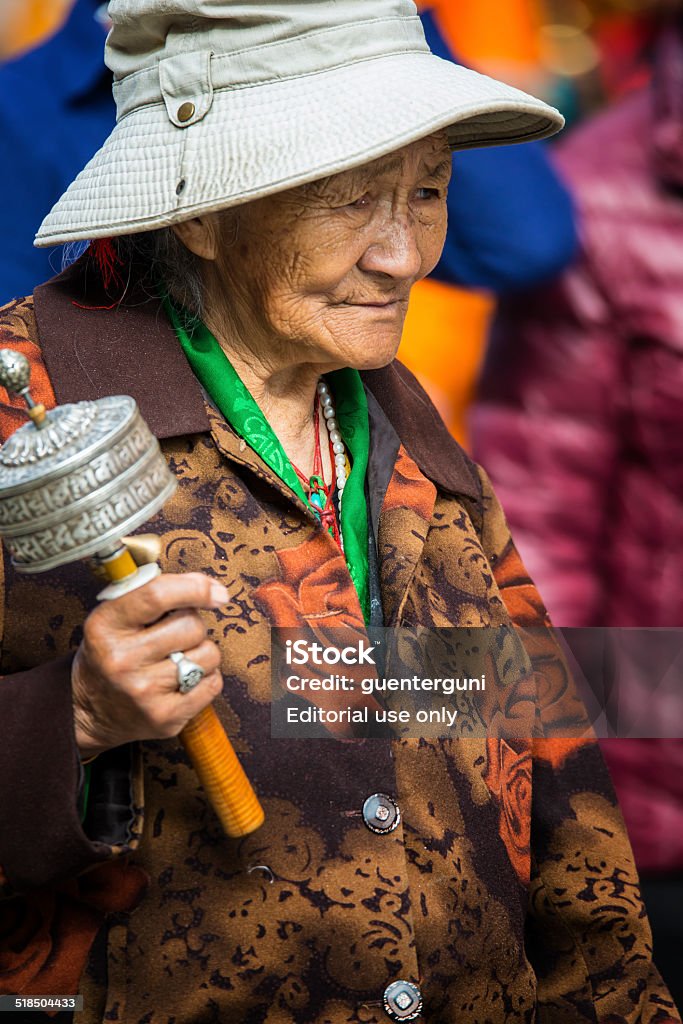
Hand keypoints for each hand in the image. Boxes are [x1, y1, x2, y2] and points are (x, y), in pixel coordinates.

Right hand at [71, 573, 228, 757]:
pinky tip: (185, 679)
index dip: (195, 588)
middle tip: (175, 636)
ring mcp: (144, 691)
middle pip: (191, 626)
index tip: (216, 592)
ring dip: (202, 653)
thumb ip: (149, 594)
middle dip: (193, 625)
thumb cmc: (108, 654)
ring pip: (208, 655)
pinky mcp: (165, 717)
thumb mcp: (112, 618)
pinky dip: (206, 678)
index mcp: (105, 626)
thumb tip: (207, 586)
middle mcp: (122, 659)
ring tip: (178, 658)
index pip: (157, 595)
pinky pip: (212, 684)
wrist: (85, 712)